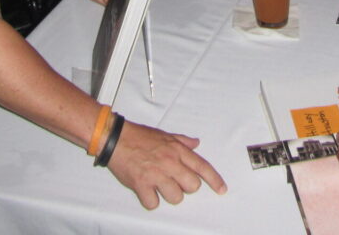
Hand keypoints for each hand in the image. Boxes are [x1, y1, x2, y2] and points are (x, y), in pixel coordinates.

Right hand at [107, 120, 226, 209]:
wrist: (116, 139)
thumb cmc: (140, 137)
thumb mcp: (165, 135)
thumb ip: (183, 141)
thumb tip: (196, 143)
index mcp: (177, 150)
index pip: (202, 167)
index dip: (215, 180)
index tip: (221, 189)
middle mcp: (170, 163)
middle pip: (192, 186)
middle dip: (186, 187)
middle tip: (175, 181)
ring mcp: (156, 175)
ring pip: (176, 197)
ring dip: (169, 195)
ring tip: (159, 186)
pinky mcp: (141, 185)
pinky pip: (154, 203)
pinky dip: (151, 200)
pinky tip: (147, 191)